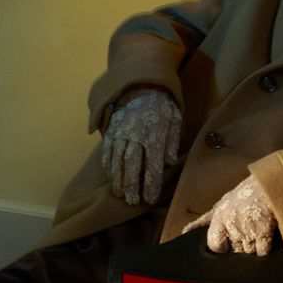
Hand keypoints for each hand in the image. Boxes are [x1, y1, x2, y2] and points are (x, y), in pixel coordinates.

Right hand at [101, 89, 181, 204]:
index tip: (150, 199)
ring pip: (117, 160)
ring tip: (120, 193)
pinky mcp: (111, 128)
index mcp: (154, 135)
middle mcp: (136, 136)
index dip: (151, 184)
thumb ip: (171, 140)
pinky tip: (110, 174)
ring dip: (118, 178)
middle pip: (132, 165)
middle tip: (131, 201)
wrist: (141, 81)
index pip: (153, 165)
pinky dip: (108, 163)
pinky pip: (107, 149)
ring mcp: (121, 132)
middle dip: (132, 185)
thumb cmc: (162, 104)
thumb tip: (169, 162)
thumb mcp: (174, 118)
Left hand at [184, 174, 277, 254]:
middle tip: (246, 235)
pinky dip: (264, 249)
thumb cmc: (246, 194)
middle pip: (233, 251)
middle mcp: (232, 225)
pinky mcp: (264, 234)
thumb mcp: (221, 204)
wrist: (272, 186)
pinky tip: (266, 238)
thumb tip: (185, 231)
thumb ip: (204, 221)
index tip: (227, 245)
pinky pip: (261, 253)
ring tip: (257, 233)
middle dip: (239, 248)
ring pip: (247, 253)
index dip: (221, 247)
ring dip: (252, 249)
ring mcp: (248, 230)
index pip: (214, 244)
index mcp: (220, 218)